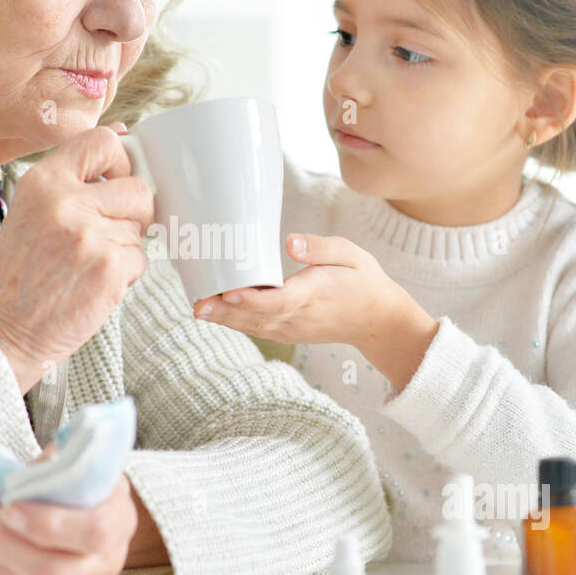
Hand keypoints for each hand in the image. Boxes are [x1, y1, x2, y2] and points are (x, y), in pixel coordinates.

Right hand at [0, 124, 152, 394]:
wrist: (2, 332)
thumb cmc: (18, 276)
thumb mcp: (30, 212)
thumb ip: (73, 178)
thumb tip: (123, 135)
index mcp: (42, 181)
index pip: (102, 141)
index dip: (120, 160)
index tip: (116, 180)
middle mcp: (66, 202)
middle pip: (138, 188)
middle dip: (134, 212)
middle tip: (109, 233)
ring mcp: (90, 236)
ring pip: (140, 227)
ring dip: (124, 247)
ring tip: (88, 264)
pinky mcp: (110, 269)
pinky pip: (140, 258)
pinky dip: (125, 274)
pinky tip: (93, 284)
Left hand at [0, 464, 137, 574]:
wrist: (92, 510)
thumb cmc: (80, 484)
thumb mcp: (76, 461)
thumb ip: (52, 466)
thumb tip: (15, 478)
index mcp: (119, 521)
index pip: (91, 532)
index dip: (44, 523)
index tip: (9, 506)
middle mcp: (106, 563)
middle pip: (52, 574)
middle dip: (7, 545)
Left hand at [193, 232, 410, 347]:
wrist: (378, 320)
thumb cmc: (363, 280)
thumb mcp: (350, 253)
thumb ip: (321, 248)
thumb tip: (291, 242)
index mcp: (315, 293)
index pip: (280, 300)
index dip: (253, 299)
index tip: (229, 292)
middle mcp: (300, 315)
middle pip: (258, 316)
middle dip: (226, 311)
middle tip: (197, 305)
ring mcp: (293, 328)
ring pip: (254, 325)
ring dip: (225, 319)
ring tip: (198, 309)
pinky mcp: (289, 331)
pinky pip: (258, 328)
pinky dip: (236, 322)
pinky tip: (215, 314)